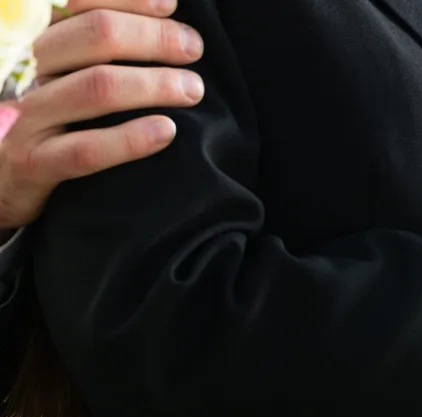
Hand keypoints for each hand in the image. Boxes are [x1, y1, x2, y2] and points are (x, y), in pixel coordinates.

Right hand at [0, 0, 204, 230]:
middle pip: (96, 36)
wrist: (5, 183)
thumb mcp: (73, 80)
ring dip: (154, 84)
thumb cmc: (59, 127)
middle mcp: (34, 74)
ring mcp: (30, 118)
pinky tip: (167, 131)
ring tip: (192, 89)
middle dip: (154, 38)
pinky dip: (131, 139)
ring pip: (96, 87)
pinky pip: (86, 150)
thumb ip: (103, 52)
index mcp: (46, 47)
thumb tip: (167, 19)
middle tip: (193, 49)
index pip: (83, 7)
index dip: (129, 1)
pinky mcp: (34, 163)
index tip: (171, 6)